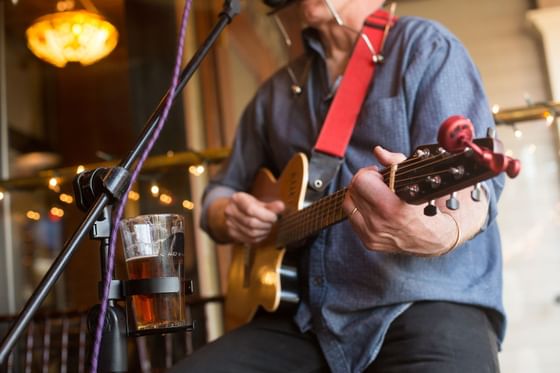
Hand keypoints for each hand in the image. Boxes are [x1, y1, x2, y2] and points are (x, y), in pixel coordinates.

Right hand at [209, 192, 284, 244]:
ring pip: (251, 233)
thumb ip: (270, 206)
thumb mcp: (258, 202)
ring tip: (268, 227)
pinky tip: (263, 232)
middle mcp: (230, 211)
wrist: (233, 212)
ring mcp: (230, 223)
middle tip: (272, 222)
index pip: (251, 209)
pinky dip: (260, 237)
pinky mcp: (232, 233)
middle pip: (251, 222)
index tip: (274, 217)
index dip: (266, 215)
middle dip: (266, 224)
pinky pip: (250, 239)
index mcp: (237, 199)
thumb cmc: (247, 205)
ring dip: (264, 231)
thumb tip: (281, 207)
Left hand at [343, 146, 460, 255]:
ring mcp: (372, 235)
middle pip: (353, 190)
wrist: (436, 237)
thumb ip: (396, 162)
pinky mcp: (368, 242)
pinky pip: (351, 218)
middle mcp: (379, 224)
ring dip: (359, 195)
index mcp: (391, 208)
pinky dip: (359, 209)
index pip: (361, 181)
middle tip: (378, 183)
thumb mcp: (417, 179)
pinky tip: (374, 207)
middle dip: (364, 182)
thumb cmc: (428, 206)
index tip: (380, 175)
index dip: (370, 173)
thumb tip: (379, 152)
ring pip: (348, 203)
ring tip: (375, 194)